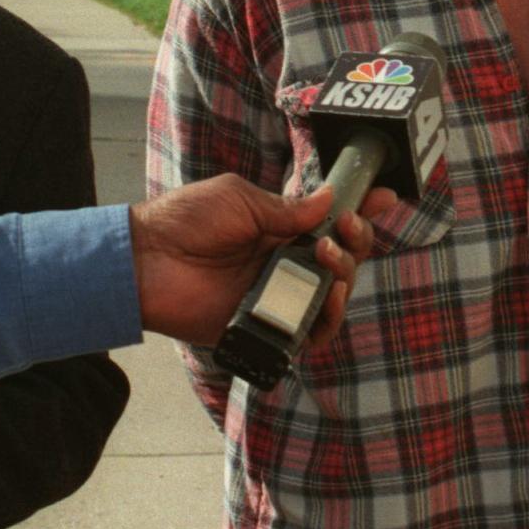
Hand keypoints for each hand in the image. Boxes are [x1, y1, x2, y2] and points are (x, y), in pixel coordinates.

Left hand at [128, 177, 393, 347]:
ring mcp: (276, 296)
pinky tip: (327, 295)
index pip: (329, 223)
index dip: (359, 213)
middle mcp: (283, 263)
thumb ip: (288, 209)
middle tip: (343, 229)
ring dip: (345, 274)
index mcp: (278, 229)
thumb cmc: (184, 220)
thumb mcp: (240, 199)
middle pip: (342, 260)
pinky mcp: (265, 327)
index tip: (383, 196)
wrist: (146, 259)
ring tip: (327, 256)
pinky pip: (310, 331)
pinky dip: (327, 316)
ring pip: (333, 295)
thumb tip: (331, 201)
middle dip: (355, 241)